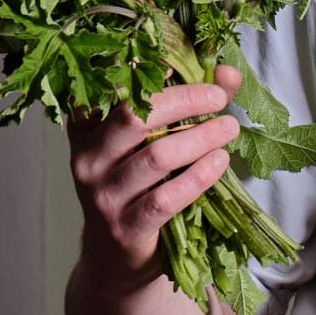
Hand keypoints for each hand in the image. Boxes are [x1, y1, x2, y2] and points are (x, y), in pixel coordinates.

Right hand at [66, 65, 241, 292]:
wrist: (117, 256)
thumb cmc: (138, 186)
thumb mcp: (151, 142)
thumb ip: (187, 104)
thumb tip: (226, 72)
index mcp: (86, 129)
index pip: (108, 89)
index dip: (144, 69)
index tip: (179, 58)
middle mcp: (87, 158)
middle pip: (134, 116)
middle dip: (184, 100)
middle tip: (218, 97)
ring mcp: (103, 195)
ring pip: (157, 156)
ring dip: (201, 137)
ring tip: (229, 127)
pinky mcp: (126, 227)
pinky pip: (167, 197)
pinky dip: (199, 176)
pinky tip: (220, 161)